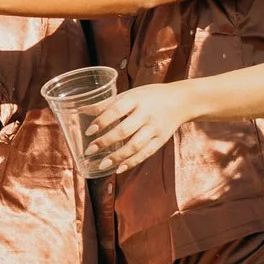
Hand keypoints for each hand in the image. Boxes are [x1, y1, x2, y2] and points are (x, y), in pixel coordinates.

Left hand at [81, 83, 196, 174]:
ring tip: (101, 164)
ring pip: (135, 145)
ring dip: (117, 156)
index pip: (116, 110)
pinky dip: (132, 162)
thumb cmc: (149, 96)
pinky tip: (118, 168)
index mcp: (136, 99)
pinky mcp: (161, 139)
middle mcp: (146, 114)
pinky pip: (146, 153)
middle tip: (89, 150)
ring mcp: (155, 128)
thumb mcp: (130, 95)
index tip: (89, 131)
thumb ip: (107, 104)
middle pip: (124, 130)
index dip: (102, 121)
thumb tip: (82, 110)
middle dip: (105, 142)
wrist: (181, 101)